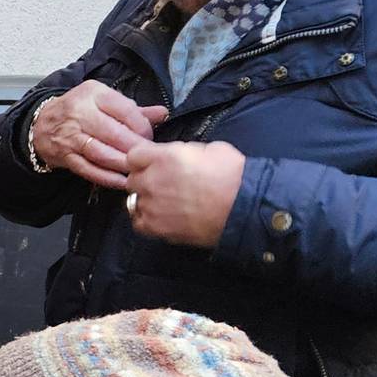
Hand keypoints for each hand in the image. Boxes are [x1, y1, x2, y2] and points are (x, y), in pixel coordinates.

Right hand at [30, 80, 169, 190]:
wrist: (41, 124)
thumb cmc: (79, 111)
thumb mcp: (104, 101)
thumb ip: (134, 110)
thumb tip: (163, 114)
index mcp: (94, 94)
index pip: (125, 110)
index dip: (142, 127)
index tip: (149, 137)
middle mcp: (80, 112)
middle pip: (114, 134)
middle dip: (135, 148)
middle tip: (147, 156)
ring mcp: (70, 135)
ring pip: (102, 153)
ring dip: (123, 164)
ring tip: (137, 169)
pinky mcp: (65, 155)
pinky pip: (89, 169)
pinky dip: (107, 177)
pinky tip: (121, 181)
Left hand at [124, 141, 246, 248]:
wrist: (244, 207)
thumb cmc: (233, 176)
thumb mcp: (210, 148)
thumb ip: (183, 151)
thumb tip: (178, 155)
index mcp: (163, 157)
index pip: (134, 155)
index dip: (144, 160)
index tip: (152, 163)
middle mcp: (151, 180)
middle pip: (133, 179)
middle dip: (145, 179)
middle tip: (163, 184)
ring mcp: (151, 205)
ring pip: (134, 200)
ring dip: (147, 200)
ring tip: (165, 203)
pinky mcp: (156, 227)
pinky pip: (138, 222)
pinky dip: (146, 220)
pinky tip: (160, 217)